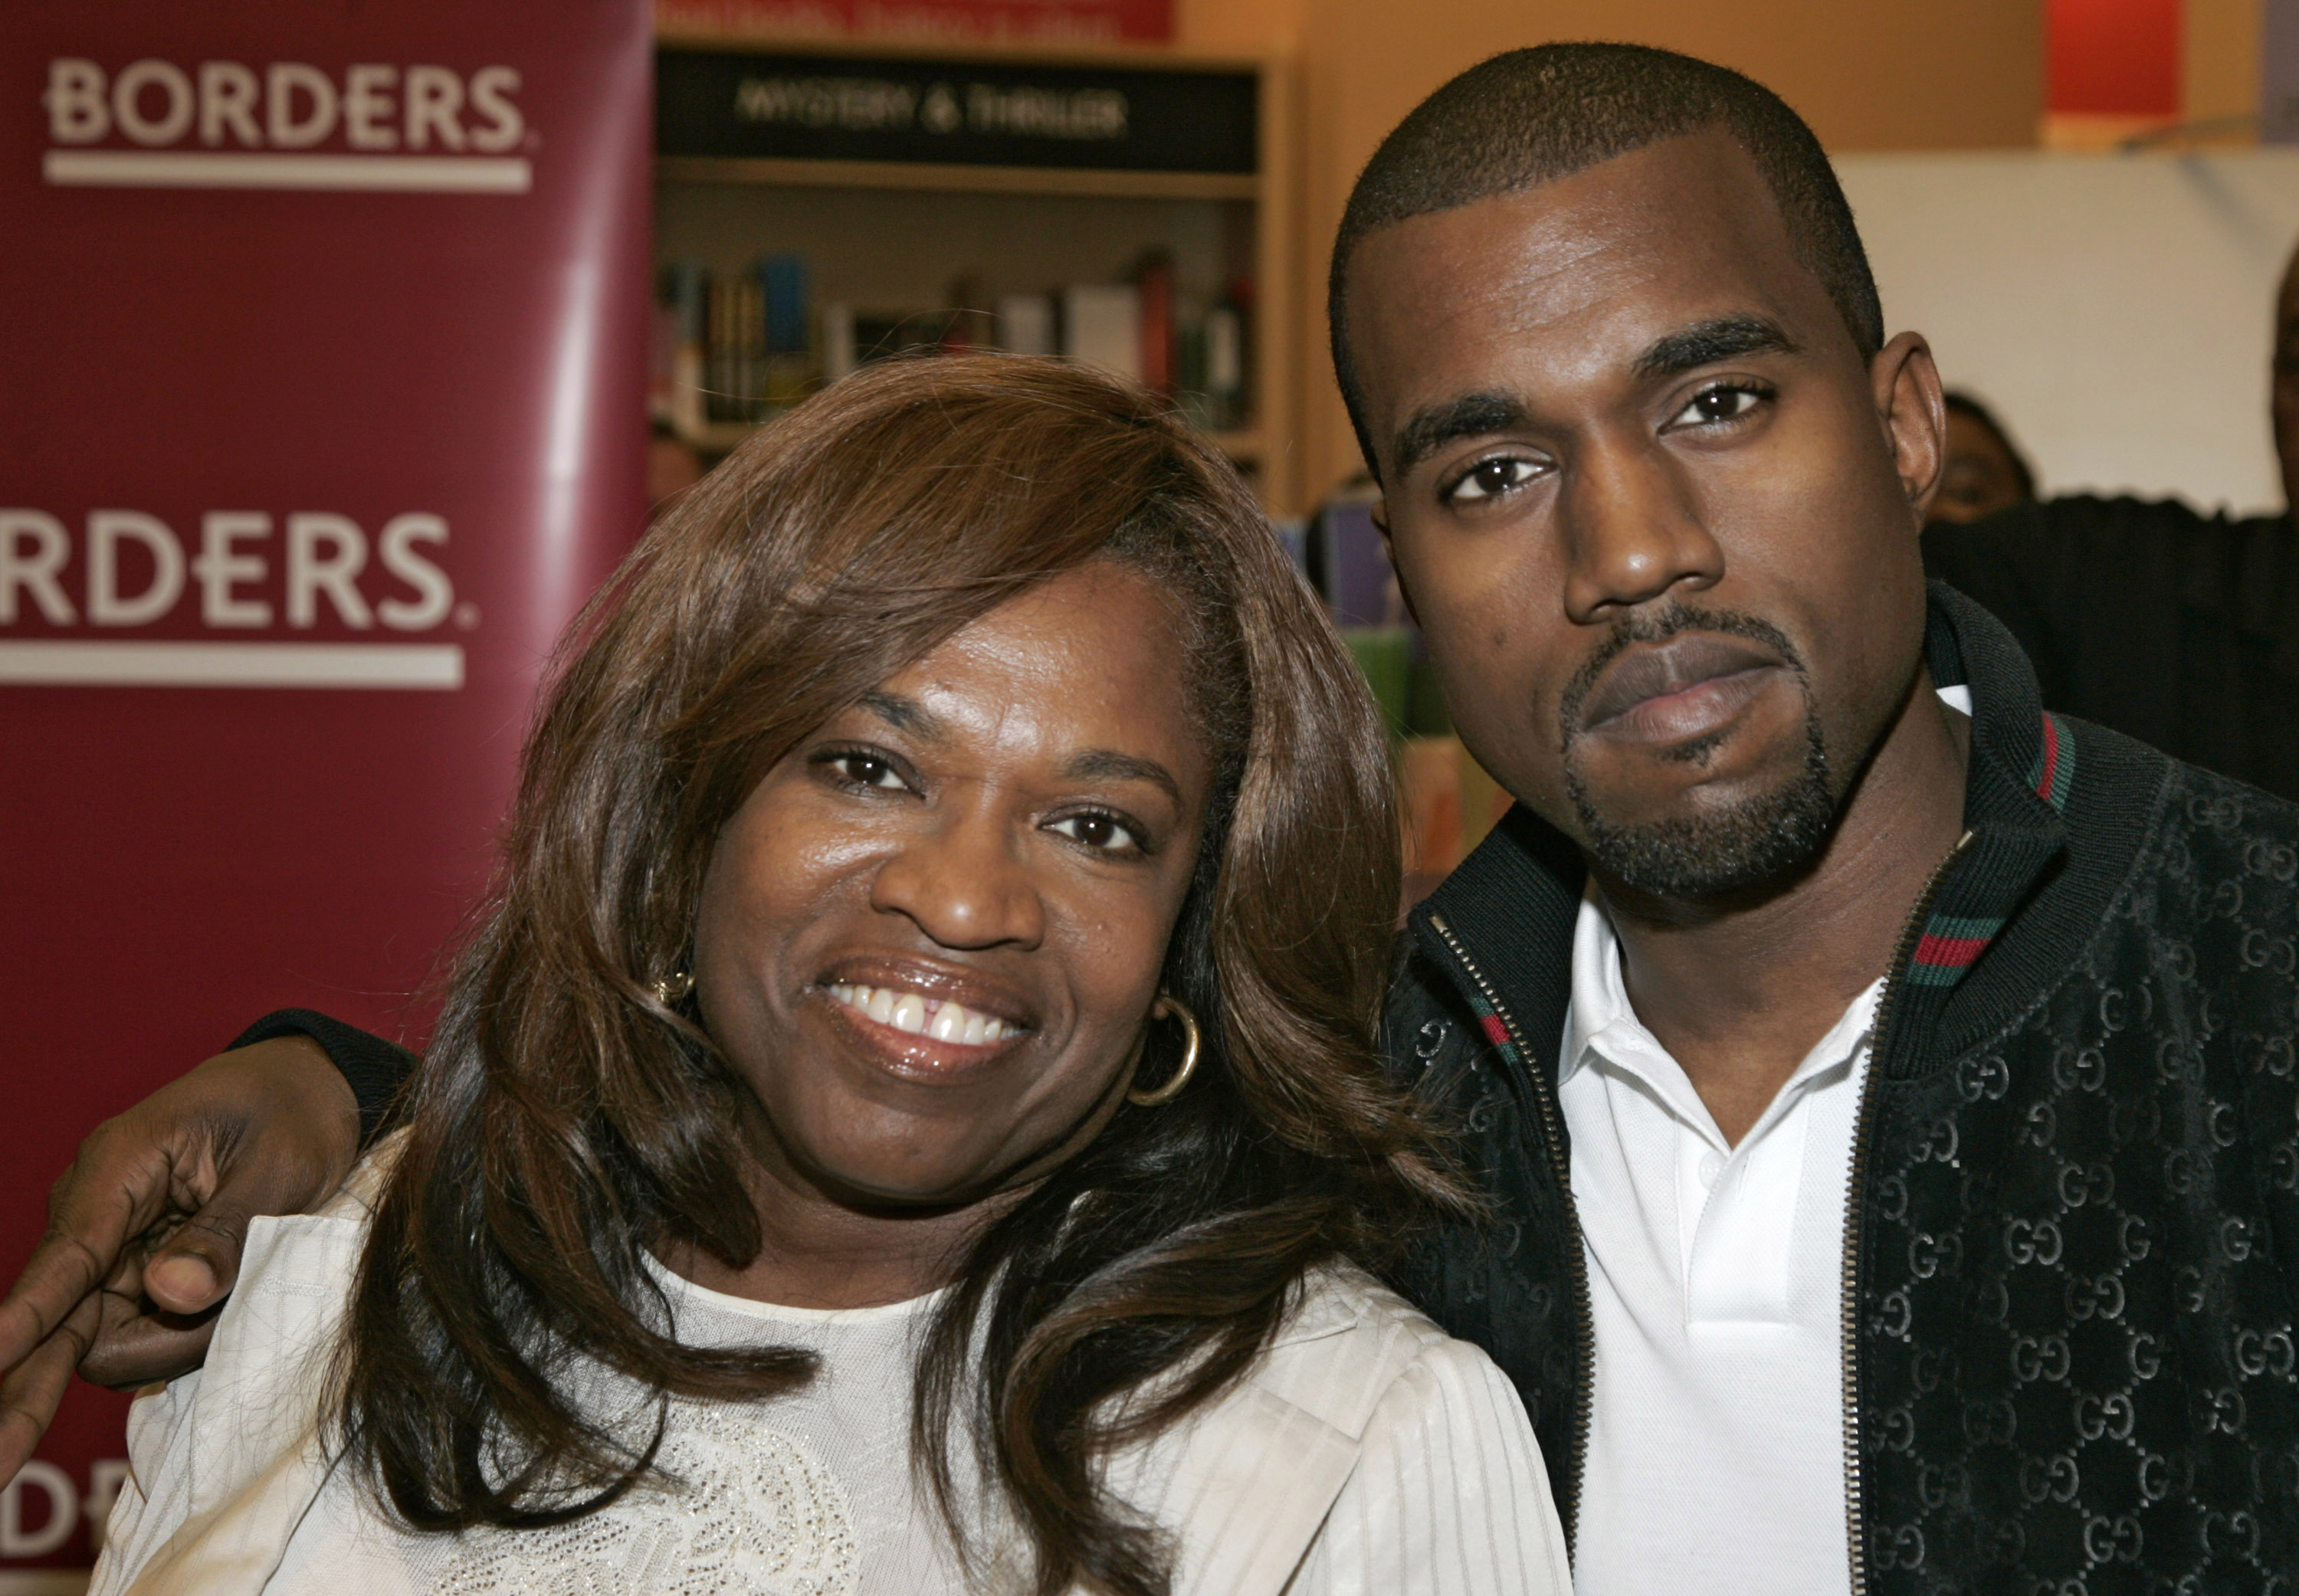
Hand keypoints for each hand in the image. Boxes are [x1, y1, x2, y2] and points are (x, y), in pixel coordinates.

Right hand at [0, 1035, 360, 1482]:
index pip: (66, 1255)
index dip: (27, 1315)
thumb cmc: (291, 1115)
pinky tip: (229, 1301)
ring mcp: (111, 1254)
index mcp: (120, 1167)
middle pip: (58, 1322)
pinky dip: (186, 1336)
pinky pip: (142, 1335)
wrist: (305, 1094)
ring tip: (250, 1279)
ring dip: (175, 1342)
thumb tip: (171, 1292)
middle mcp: (96, 1217)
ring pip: (107, 1340)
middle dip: (25, 1389)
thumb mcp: (279, 1165)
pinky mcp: (134, 1281)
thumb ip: (227, 1230)